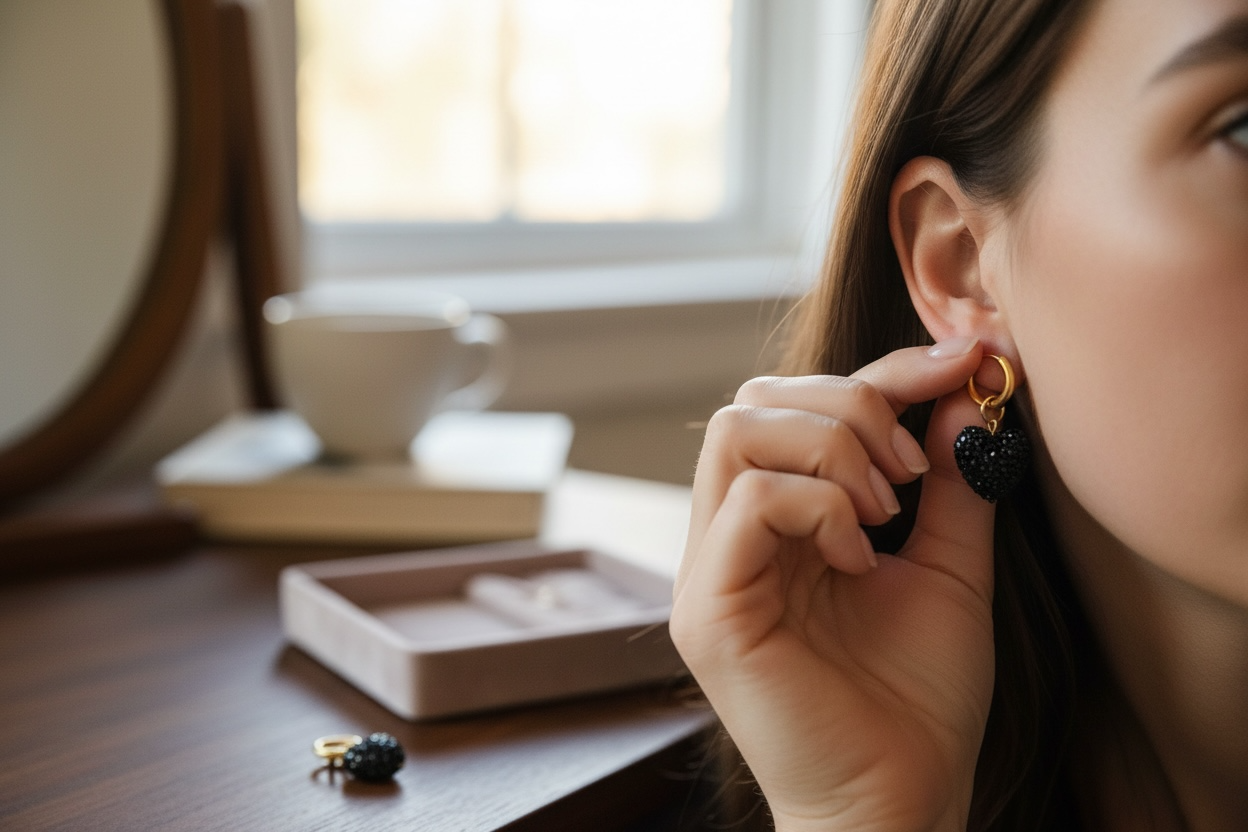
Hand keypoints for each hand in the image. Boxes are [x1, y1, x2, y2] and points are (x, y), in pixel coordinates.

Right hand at [671, 338, 996, 831]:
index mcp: (776, 523)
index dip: (879, 372)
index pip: (796, 403)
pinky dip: (818, 505)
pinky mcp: (710, 609)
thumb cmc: (918, 699)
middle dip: (851, 407)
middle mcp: (729, 536)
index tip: (961, 368)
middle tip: (910, 473)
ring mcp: (710, 571)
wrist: (899, 801)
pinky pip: (750, 501)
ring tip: (883, 511)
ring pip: (739, 431)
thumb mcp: (948, 565)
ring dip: (832, 449)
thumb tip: (960, 392)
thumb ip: (949, 481)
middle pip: (754, 399)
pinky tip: (860, 556)